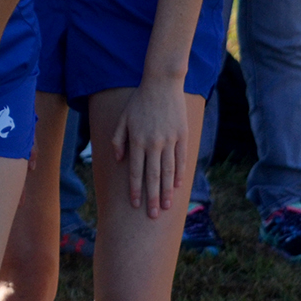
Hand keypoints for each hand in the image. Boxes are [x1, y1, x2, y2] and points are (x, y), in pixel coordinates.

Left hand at [112, 80, 189, 216]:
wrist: (161, 85)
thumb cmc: (138, 102)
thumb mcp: (122, 119)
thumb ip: (118, 140)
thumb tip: (119, 160)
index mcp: (136, 141)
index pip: (135, 171)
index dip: (135, 189)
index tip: (135, 204)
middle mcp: (153, 144)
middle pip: (152, 176)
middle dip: (152, 197)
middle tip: (152, 215)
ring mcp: (169, 141)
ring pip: (168, 171)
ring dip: (167, 191)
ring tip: (167, 206)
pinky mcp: (182, 136)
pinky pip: (181, 159)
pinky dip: (180, 174)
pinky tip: (179, 186)